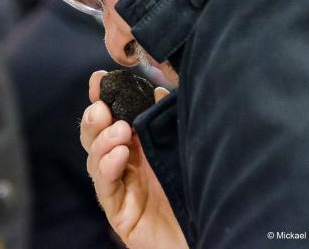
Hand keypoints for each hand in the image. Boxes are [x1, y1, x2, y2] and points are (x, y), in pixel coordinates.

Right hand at [80, 71, 187, 248]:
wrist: (214, 229)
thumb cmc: (200, 186)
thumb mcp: (184, 144)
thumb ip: (167, 118)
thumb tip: (157, 90)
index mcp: (138, 145)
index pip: (111, 117)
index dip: (102, 97)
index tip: (98, 80)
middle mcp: (125, 164)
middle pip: (94, 137)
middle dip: (94, 119)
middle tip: (102, 109)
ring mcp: (120, 188)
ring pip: (94, 160)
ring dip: (103, 141)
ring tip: (120, 132)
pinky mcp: (119, 213)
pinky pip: (105, 187)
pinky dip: (108, 167)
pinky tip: (120, 155)